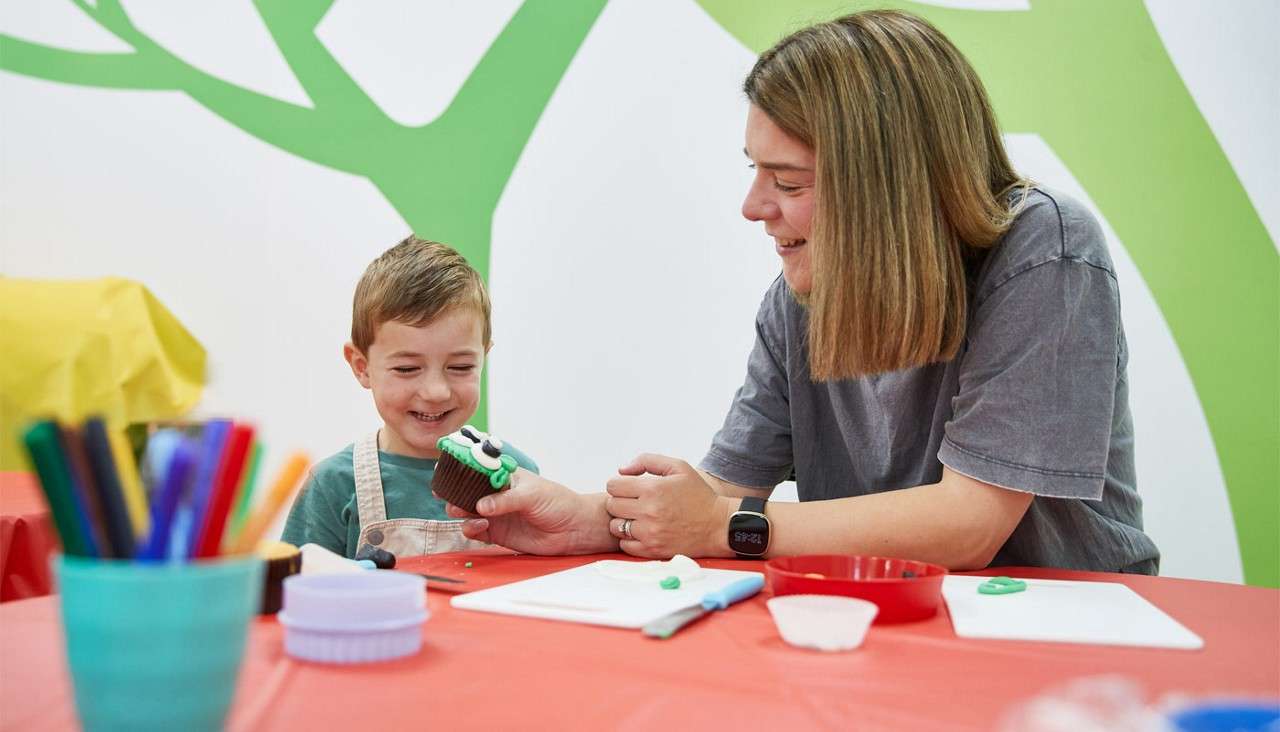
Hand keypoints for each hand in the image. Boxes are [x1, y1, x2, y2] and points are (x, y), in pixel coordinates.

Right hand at [444, 469, 617, 554]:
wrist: (573, 529)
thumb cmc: (557, 502)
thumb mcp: (532, 494)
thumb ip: (506, 500)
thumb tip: (481, 506)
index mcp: (503, 476)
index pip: (477, 468)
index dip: (459, 468)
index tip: (444, 469)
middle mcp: (495, 494)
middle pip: (465, 491)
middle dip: (454, 492)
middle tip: (448, 496)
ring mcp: (495, 514)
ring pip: (466, 511)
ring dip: (459, 511)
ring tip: (463, 511)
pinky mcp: (497, 533)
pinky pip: (475, 531)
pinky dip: (471, 529)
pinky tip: (480, 526)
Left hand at [604, 454, 734, 558]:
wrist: (718, 526)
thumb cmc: (698, 495)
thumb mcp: (678, 467)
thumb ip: (647, 461)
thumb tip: (622, 469)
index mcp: (653, 489)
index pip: (613, 486)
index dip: (619, 485)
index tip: (629, 489)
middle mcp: (648, 512)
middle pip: (612, 506)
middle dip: (620, 502)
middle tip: (634, 503)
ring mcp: (650, 533)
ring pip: (615, 526)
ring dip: (623, 521)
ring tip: (638, 518)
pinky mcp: (652, 550)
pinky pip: (625, 545)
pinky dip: (629, 539)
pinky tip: (642, 531)